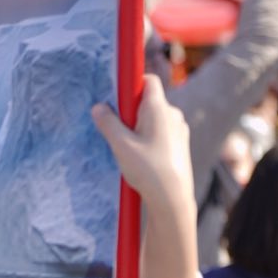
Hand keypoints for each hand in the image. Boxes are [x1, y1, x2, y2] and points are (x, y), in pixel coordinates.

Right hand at [89, 75, 191, 210]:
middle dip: (130, 110)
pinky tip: (140, 157)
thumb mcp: (121, 145)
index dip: (131, 83)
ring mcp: (178, 129)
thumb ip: (108, 123)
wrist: (172, 197)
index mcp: (159, 109)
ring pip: (153, 118)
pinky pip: (160, 131)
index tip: (116, 96)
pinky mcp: (179, 143)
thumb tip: (98, 107)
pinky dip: (148, 137)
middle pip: (148, 101)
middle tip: (117, 130)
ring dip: (138, 126)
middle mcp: (172, 114)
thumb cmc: (148, 169)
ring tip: (128, 148)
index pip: (148, 80)